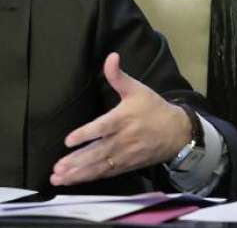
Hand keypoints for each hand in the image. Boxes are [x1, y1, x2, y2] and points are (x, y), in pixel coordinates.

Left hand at [50, 52, 190, 185]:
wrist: (178, 132)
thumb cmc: (154, 108)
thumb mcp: (137, 89)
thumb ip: (118, 76)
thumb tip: (111, 56)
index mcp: (123, 119)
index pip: (102, 128)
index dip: (86, 135)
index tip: (69, 141)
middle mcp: (123, 140)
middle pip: (98, 152)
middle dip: (77, 162)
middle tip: (57, 168)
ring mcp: (125, 155)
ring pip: (100, 166)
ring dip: (79, 174)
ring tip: (59, 178)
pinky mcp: (126, 166)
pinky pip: (106, 173)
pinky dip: (90, 178)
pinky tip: (73, 180)